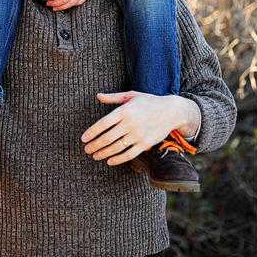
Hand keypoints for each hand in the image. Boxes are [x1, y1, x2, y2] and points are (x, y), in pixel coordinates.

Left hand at [80, 92, 200, 165]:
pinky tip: (110, 161)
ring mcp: (138, 134)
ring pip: (116, 147)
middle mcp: (131, 122)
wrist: (172, 111)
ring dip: (103, 153)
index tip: (84, 139)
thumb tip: (98, 96)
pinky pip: (129, 154)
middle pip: (107, 137)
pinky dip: (118, 159)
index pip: (103, 123)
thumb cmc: (149, 102)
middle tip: (87, 149)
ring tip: (95, 156)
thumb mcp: (132, 95)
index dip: (92, 132)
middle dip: (94, 145)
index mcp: (125, 109)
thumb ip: (113, 97)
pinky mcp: (145, 143)